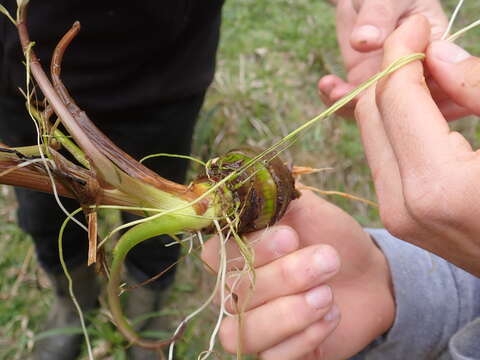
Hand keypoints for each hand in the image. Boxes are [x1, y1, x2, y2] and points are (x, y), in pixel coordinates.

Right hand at [202, 191, 394, 358]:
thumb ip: (278, 198)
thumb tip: (254, 184)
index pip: (216, 255)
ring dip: (288, 314)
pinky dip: (304, 338)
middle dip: (286, 276)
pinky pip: (272, 358)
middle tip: (328, 260)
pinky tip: (332, 315)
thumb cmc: (331, 237)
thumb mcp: (309, 209)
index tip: (292, 236)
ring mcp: (255, 325)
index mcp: (236, 253)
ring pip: (242, 334)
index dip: (252, 250)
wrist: (367, 274)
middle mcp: (236, 291)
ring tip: (327, 295)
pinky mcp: (278, 353)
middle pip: (235, 294)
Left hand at [319, 0, 446, 115]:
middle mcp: (414, 75)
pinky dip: (336, 100)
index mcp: (433, 51)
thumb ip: (380, 16)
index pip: (434, 82)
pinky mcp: (364, 87)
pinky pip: (352, 104)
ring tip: (332, 90)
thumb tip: (365, 40)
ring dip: (350, 106)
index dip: (412, 93)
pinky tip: (326, 85)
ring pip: (375, 112)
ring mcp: (388, 84)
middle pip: (405, 107)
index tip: (382, 83)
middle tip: (349, 94)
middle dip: (377, 107)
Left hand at [355, 15, 479, 275]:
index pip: (395, 97)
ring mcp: (397, 218)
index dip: (401, 50)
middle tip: (420, 41)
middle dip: (391, 69)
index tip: (417, 24)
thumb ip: (478, 88)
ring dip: (394, 97)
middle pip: (372, 114)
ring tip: (429, 72)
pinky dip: (399, 127)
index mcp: (438, 185)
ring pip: (374, 136)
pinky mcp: (399, 220)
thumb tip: (436, 55)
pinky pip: (385, 159)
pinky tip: (426, 108)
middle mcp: (403, 205)